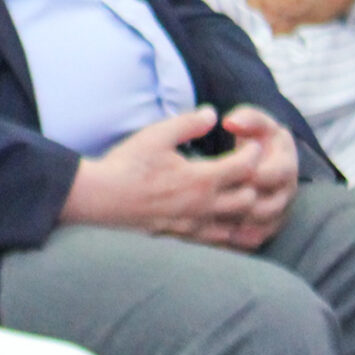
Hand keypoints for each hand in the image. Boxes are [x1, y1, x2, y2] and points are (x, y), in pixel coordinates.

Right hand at [60, 106, 295, 251]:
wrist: (100, 198)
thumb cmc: (127, 164)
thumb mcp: (157, 135)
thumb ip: (189, 123)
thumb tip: (212, 114)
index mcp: (200, 178)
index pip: (245, 167)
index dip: (253, 153)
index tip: (251, 145)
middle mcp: (203, 205)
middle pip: (249, 198)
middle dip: (253, 182)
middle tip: (248, 169)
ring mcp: (194, 225)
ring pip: (236, 223)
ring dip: (242, 208)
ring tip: (239, 193)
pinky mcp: (183, 236)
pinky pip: (217, 240)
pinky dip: (228, 229)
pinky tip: (223, 219)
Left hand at [209, 106, 299, 249]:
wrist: (258, 155)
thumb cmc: (253, 136)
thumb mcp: (253, 121)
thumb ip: (246, 118)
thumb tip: (230, 121)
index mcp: (285, 162)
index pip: (278, 173)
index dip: (258, 174)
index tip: (239, 172)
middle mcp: (285, 190)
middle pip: (271, 206)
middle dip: (246, 205)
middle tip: (220, 202)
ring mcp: (277, 210)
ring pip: (263, 227)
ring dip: (241, 225)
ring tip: (215, 220)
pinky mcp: (266, 226)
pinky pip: (254, 240)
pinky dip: (238, 240)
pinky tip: (217, 236)